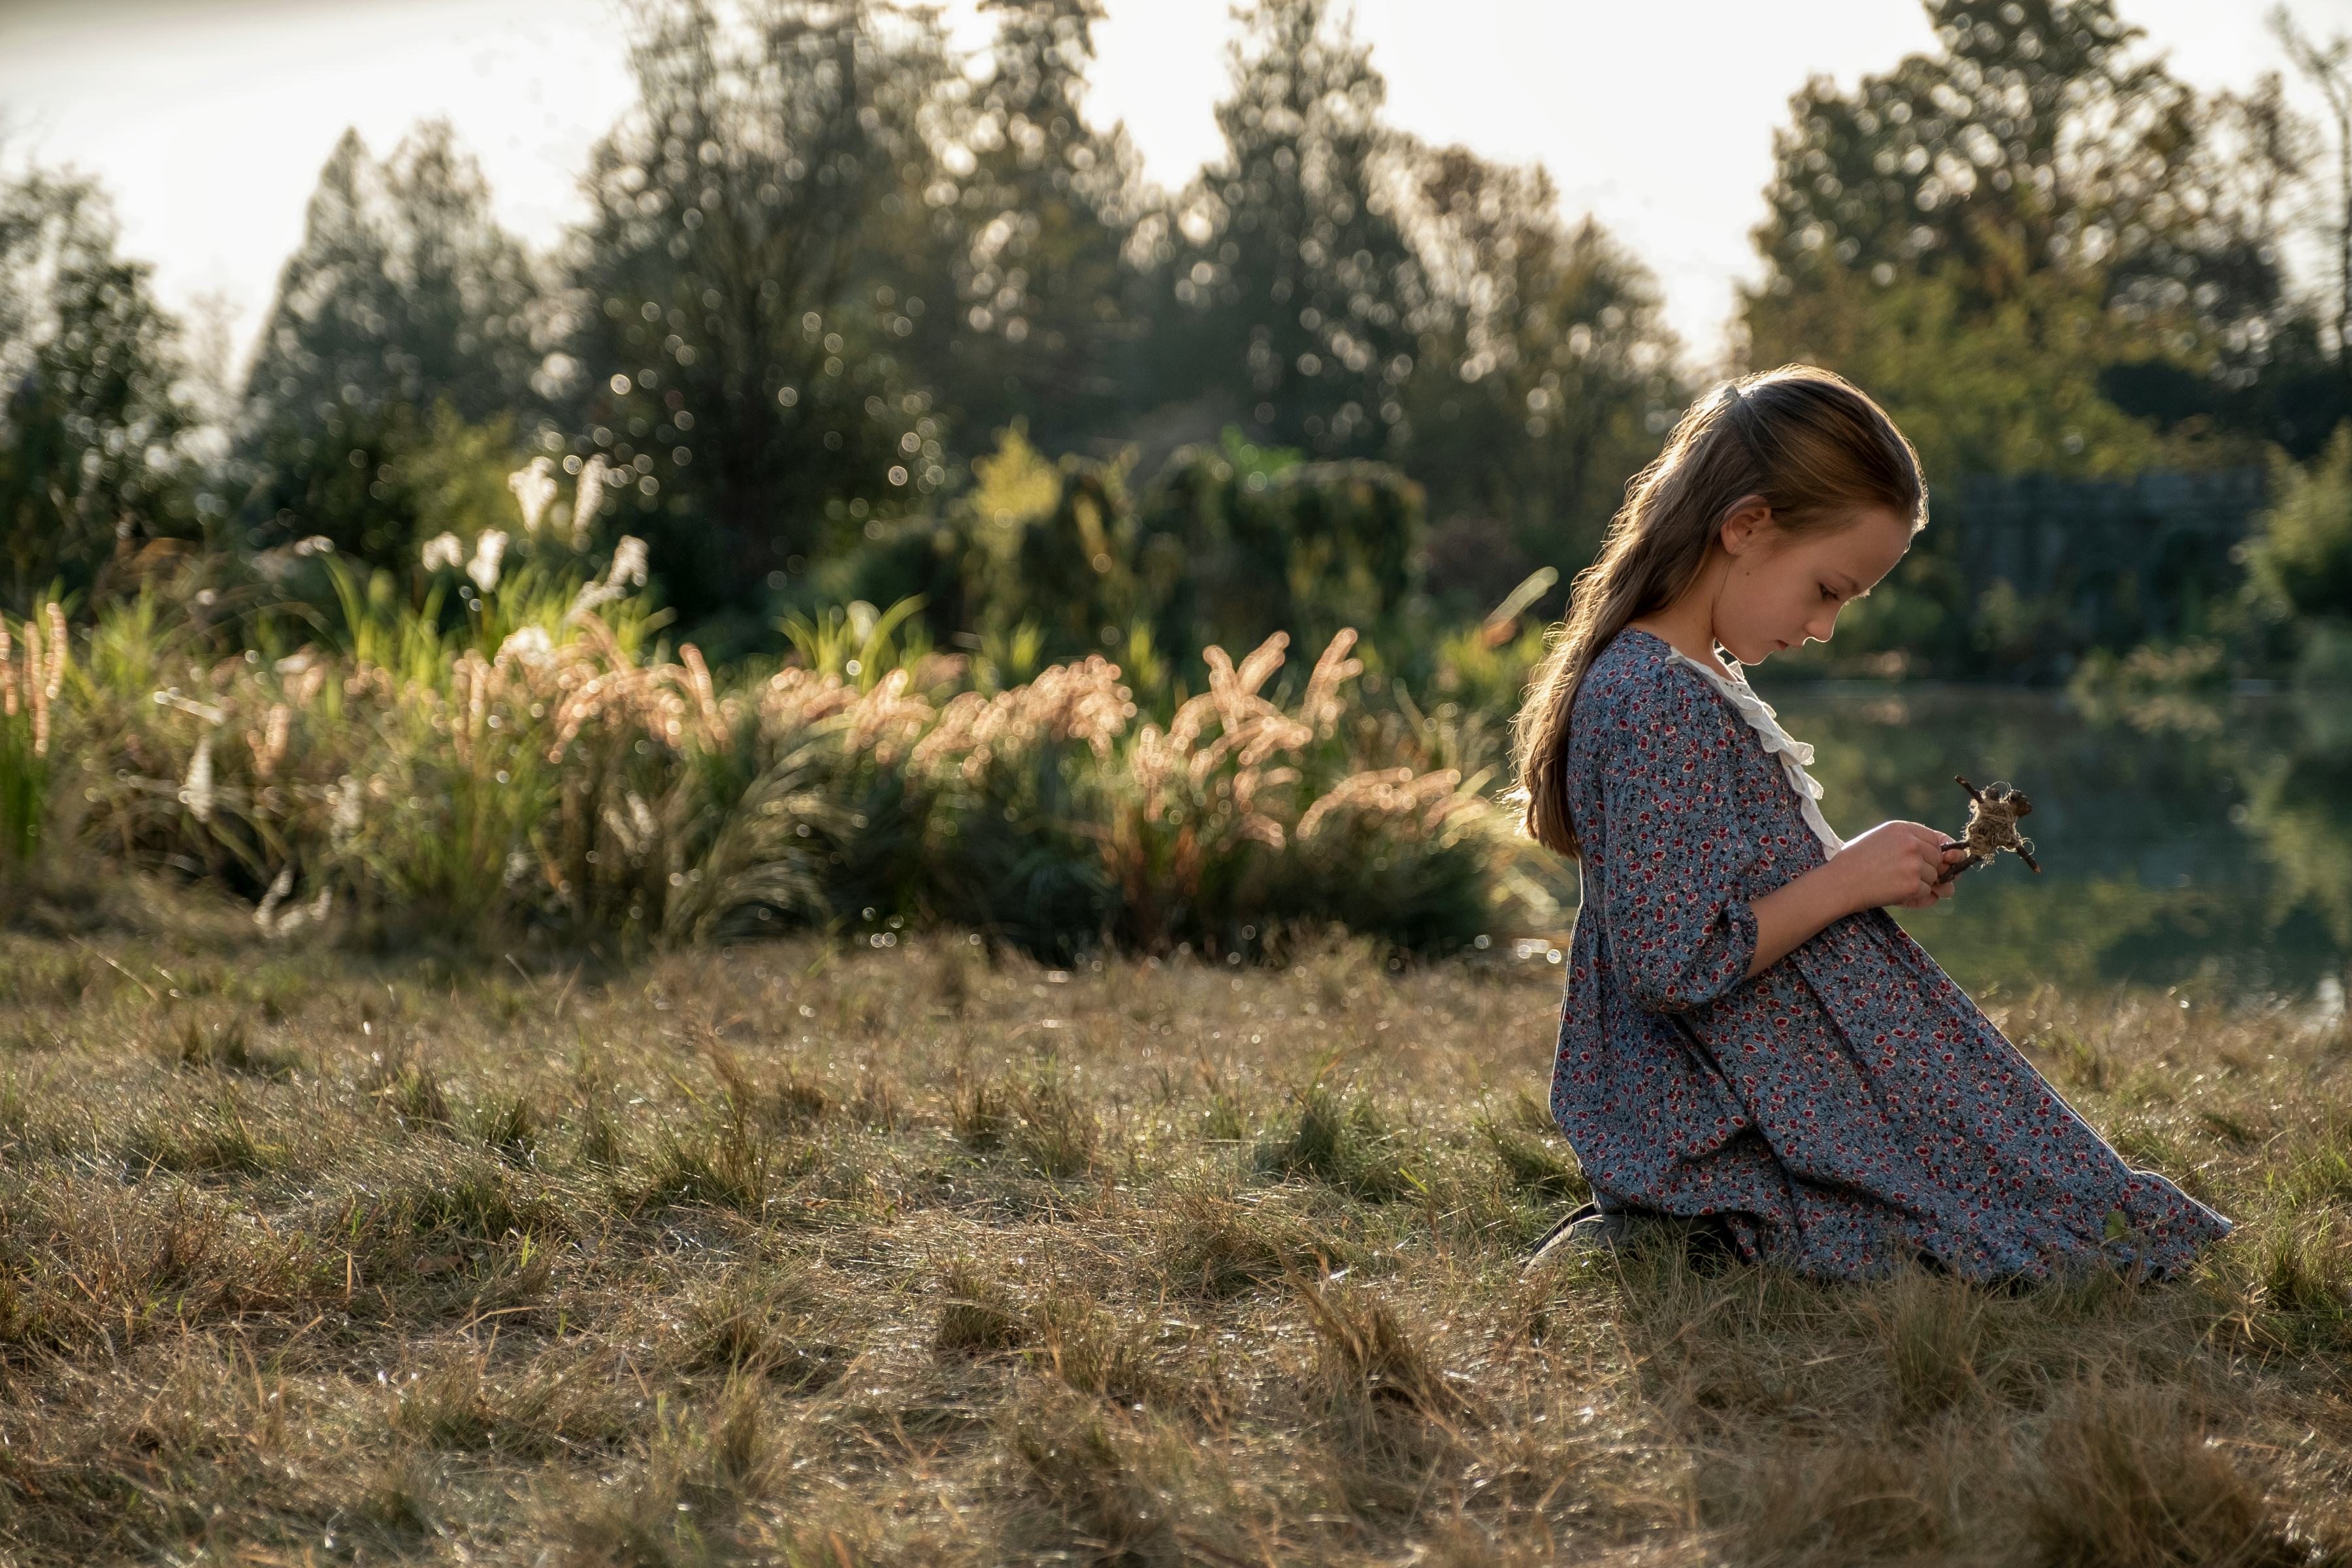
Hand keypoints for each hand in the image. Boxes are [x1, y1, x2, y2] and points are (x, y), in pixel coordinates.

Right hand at [1831, 820, 1966, 911]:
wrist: (1838, 883)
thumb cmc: (1855, 863)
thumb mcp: (1881, 841)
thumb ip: (1911, 844)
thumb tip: (1952, 859)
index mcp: (1902, 829)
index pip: (1936, 839)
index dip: (1935, 853)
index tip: (1929, 862)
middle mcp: (1911, 843)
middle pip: (1938, 859)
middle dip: (1928, 870)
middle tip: (1906, 877)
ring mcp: (1913, 864)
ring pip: (1935, 877)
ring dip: (1921, 884)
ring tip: (1894, 884)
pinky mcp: (1912, 884)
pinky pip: (1927, 893)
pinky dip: (1916, 898)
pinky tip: (1895, 894)